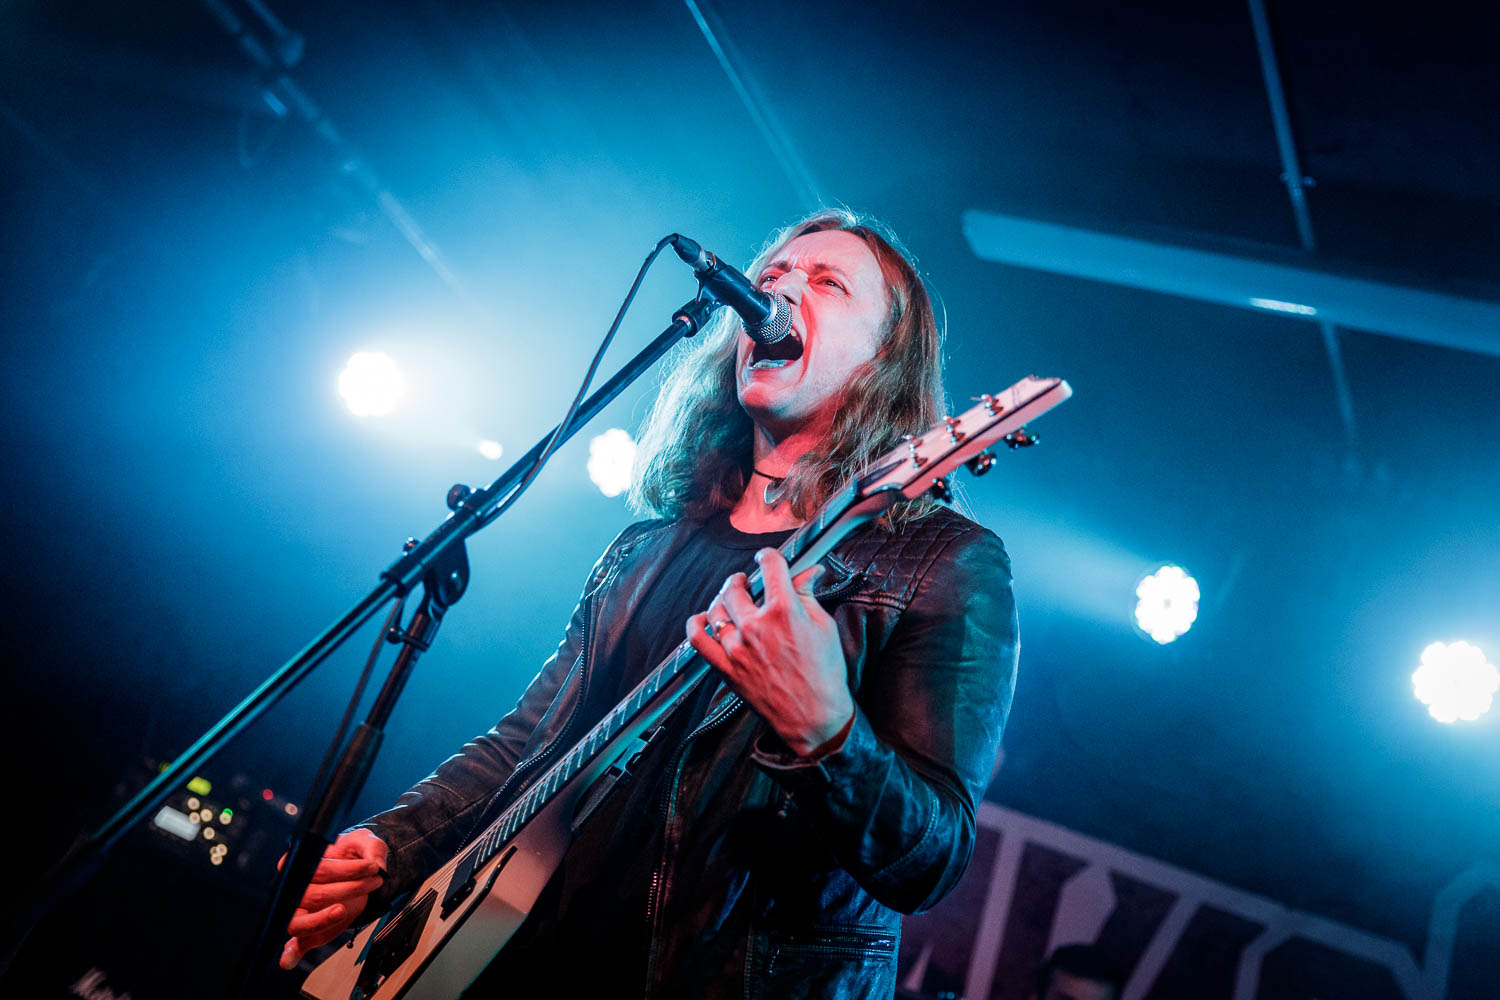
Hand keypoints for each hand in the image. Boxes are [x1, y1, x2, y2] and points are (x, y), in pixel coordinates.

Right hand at [279, 828, 387, 970]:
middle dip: (348, 889)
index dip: (346, 870)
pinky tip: (289, 960)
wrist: (357, 871)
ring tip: (344, 910)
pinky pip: (293, 944)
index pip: (318, 868)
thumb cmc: (352, 855)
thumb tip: (376, 865)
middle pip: (312, 895)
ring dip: (324, 920)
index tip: (370, 867)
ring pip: (300, 922)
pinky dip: (290, 954)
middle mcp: (295, 887)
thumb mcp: (365, 843)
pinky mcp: (309, 929)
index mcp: (301, 862)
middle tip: (374, 881)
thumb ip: (373, 850)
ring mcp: (299, 910)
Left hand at [687, 548, 853, 755]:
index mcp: (785, 611)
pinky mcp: (727, 668)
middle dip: (741, 579)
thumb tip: (808, 572)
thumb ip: (809, 595)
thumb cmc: (825, 675)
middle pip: (735, 587)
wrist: (815, 717)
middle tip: (747, 582)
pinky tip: (703, 619)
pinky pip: (698, 640)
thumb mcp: (824, 627)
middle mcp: (756, 626)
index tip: (767, 559)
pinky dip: (696, 624)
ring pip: (716, 610)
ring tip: (730, 599)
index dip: (768, 557)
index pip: (770, 567)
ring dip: (722, 599)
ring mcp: (737, 648)